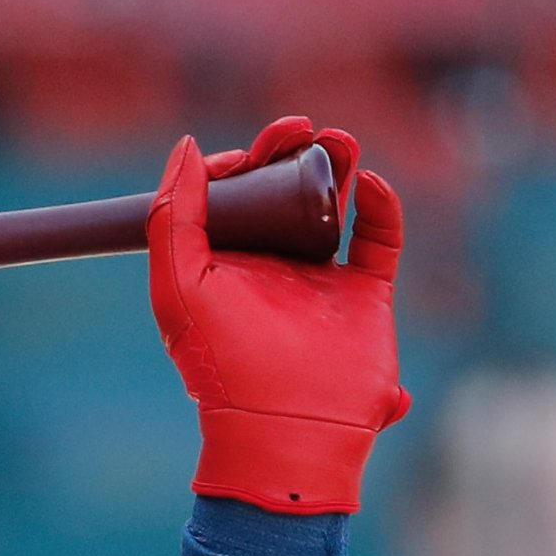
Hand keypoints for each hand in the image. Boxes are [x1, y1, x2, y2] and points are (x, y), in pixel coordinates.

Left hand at [147, 115, 408, 515]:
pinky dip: (381, 205)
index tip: (249, 151)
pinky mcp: (366, 297)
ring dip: (334, 163)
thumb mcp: (177, 285)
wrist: (287, 428)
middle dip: (288, 151)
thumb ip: (174, 216)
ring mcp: (321, 280)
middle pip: (282, 188)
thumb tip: (187, 147)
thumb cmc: (224, 364)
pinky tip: (369, 182)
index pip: (233, 193)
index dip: (242, 160)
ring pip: (332, 203)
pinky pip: (380, 238)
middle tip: (296, 128)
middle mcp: (271, 267)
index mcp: (224, 264)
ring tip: (336, 137)